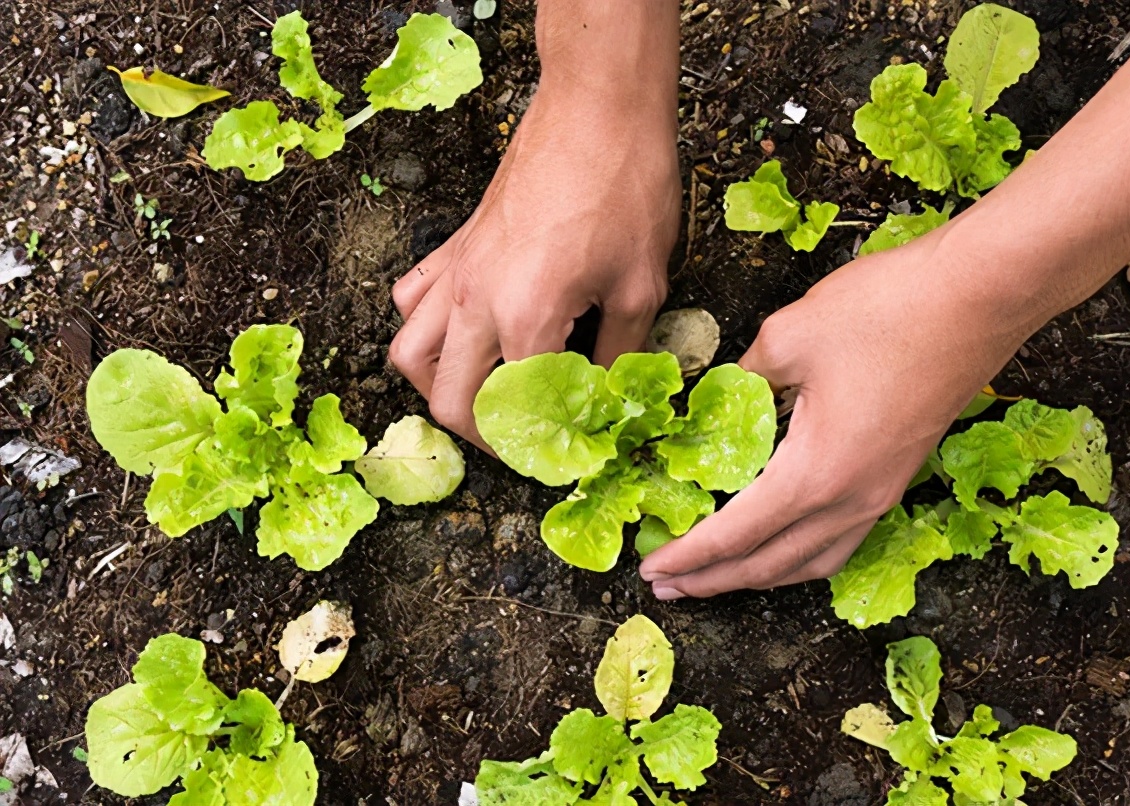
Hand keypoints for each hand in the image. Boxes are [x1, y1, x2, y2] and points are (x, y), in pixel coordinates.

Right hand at [388, 82, 679, 448]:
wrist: (597, 109)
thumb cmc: (627, 188)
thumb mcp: (642, 286)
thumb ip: (620, 355)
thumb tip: (610, 400)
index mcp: (526, 319)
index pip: (517, 413)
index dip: (543, 447)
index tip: (567, 454)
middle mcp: (477, 302)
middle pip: (449, 400)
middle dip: (483, 435)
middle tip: (523, 440)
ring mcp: (457, 272)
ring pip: (410, 354)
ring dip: (439, 388)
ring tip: (482, 396)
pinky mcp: (455, 245)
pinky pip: (413, 300)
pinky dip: (425, 329)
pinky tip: (463, 333)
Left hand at [638, 233, 1032, 597]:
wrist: (982, 295)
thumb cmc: (888, 309)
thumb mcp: (788, 336)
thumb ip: (742, 379)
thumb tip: (717, 399)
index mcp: (815, 474)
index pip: (735, 535)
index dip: (688, 556)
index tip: (651, 569)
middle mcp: (851, 500)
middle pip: (770, 564)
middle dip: (714, 579)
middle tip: (668, 585)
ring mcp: (883, 493)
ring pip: (811, 562)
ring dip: (759, 575)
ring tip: (717, 576)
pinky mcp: (900, 476)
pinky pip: (842, 541)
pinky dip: (801, 556)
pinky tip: (784, 543)